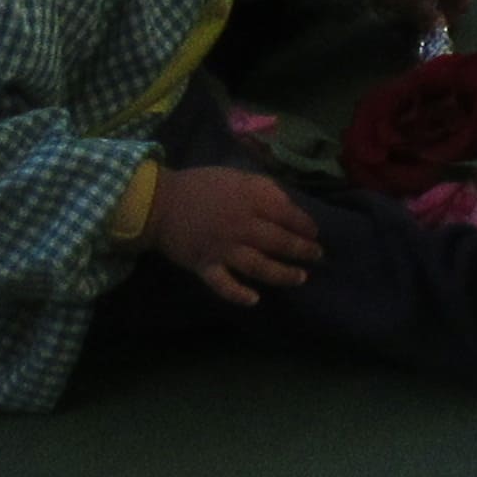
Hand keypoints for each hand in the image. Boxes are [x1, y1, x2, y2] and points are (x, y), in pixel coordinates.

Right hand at [145, 162, 323, 302]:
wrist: (158, 203)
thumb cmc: (202, 187)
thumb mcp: (238, 177)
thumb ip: (265, 190)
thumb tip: (290, 207)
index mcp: (250, 201)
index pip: (287, 215)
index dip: (305, 225)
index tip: (315, 233)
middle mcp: (240, 226)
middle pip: (278, 242)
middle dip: (302, 250)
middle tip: (317, 256)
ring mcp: (222, 248)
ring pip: (258, 266)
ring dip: (282, 274)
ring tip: (300, 278)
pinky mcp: (205, 265)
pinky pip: (223, 284)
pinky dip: (238, 294)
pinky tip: (254, 300)